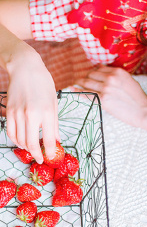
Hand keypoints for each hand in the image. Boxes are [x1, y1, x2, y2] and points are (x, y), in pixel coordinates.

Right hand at [6, 49, 59, 163]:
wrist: (26, 68)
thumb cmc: (44, 83)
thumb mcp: (54, 102)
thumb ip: (55, 123)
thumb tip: (57, 139)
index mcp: (47, 112)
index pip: (49, 140)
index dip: (50, 152)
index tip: (51, 157)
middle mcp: (32, 114)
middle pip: (32, 144)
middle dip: (36, 155)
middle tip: (40, 158)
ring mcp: (19, 113)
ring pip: (20, 140)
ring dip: (26, 148)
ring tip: (32, 148)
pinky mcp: (9, 111)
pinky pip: (10, 132)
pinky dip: (16, 140)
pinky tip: (22, 140)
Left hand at [76, 66, 146, 127]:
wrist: (143, 111)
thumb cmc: (138, 97)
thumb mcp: (129, 80)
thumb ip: (115, 74)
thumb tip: (101, 69)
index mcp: (117, 71)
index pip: (99, 68)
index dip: (92, 72)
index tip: (88, 75)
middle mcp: (110, 78)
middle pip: (91, 74)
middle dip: (85, 76)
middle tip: (80, 80)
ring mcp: (105, 88)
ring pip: (87, 82)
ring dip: (79, 82)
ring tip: (75, 83)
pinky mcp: (102, 100)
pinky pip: (86, 93)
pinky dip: (77, 90)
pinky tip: (71, 89)